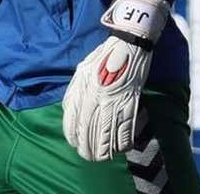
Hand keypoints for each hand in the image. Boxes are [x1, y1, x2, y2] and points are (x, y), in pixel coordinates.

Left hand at [62, 0, 169, 160]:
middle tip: (89, 157)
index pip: (73, 118)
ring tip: (102, 158)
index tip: (74, 144)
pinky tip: (121, 149)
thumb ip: (75, 91)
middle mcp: (96, 95)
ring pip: (107, 131)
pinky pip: (126, 125)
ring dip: (105, 149)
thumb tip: (68, 110)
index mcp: (82, 86)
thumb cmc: (104, 55)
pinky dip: (123, 140)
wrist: (129, 42)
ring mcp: (114, 98)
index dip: (73, 135)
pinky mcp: (131, 99)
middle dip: (88, 147)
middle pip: (89, 129)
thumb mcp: (82, 69)